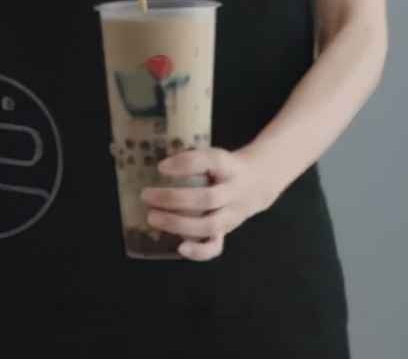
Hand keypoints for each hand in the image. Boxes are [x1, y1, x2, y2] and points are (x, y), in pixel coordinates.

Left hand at [140, 147, 280, 261]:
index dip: (186, 164)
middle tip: (146, 196)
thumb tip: (155, 167)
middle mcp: (234, 191)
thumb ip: (192, 161)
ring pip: (209, 225)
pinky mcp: (228, 230)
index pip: (211, 162)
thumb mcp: (216, 156)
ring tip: (153, 218)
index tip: (161, 167)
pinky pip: (216, 246)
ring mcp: (233, 214)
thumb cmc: (226, 166)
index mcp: (230, 166)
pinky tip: (180, 248)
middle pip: (207, 198)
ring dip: (179, 224)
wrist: (260, 181)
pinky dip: (198, 250)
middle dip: (174, 199)